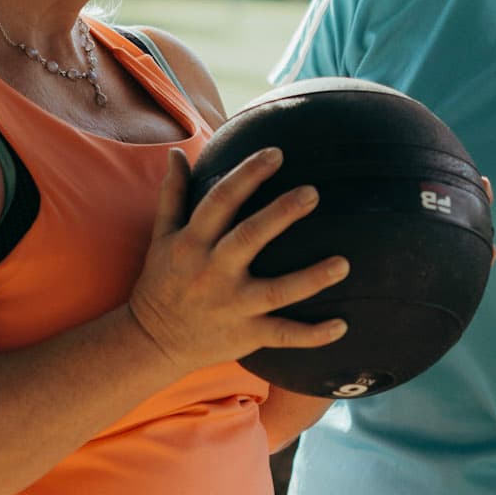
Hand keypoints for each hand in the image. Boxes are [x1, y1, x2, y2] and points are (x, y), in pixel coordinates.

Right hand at [128, 146, 349, 374]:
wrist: (151, 341)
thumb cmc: (162, 281)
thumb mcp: (161, 237)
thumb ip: (172, 194)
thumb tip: (176, 153)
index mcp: (193, 242)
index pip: (221, 201)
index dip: (247, 175)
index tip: (276, 153)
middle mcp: (213, 272)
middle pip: (250, 237)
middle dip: (281, 213)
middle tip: (313, 192)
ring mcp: (232, 305)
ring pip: (277, 291)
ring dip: (311, 279)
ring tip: (344, 264)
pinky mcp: (245, 335)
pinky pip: (282, 334)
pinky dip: (312, 334)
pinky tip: (342, 326)